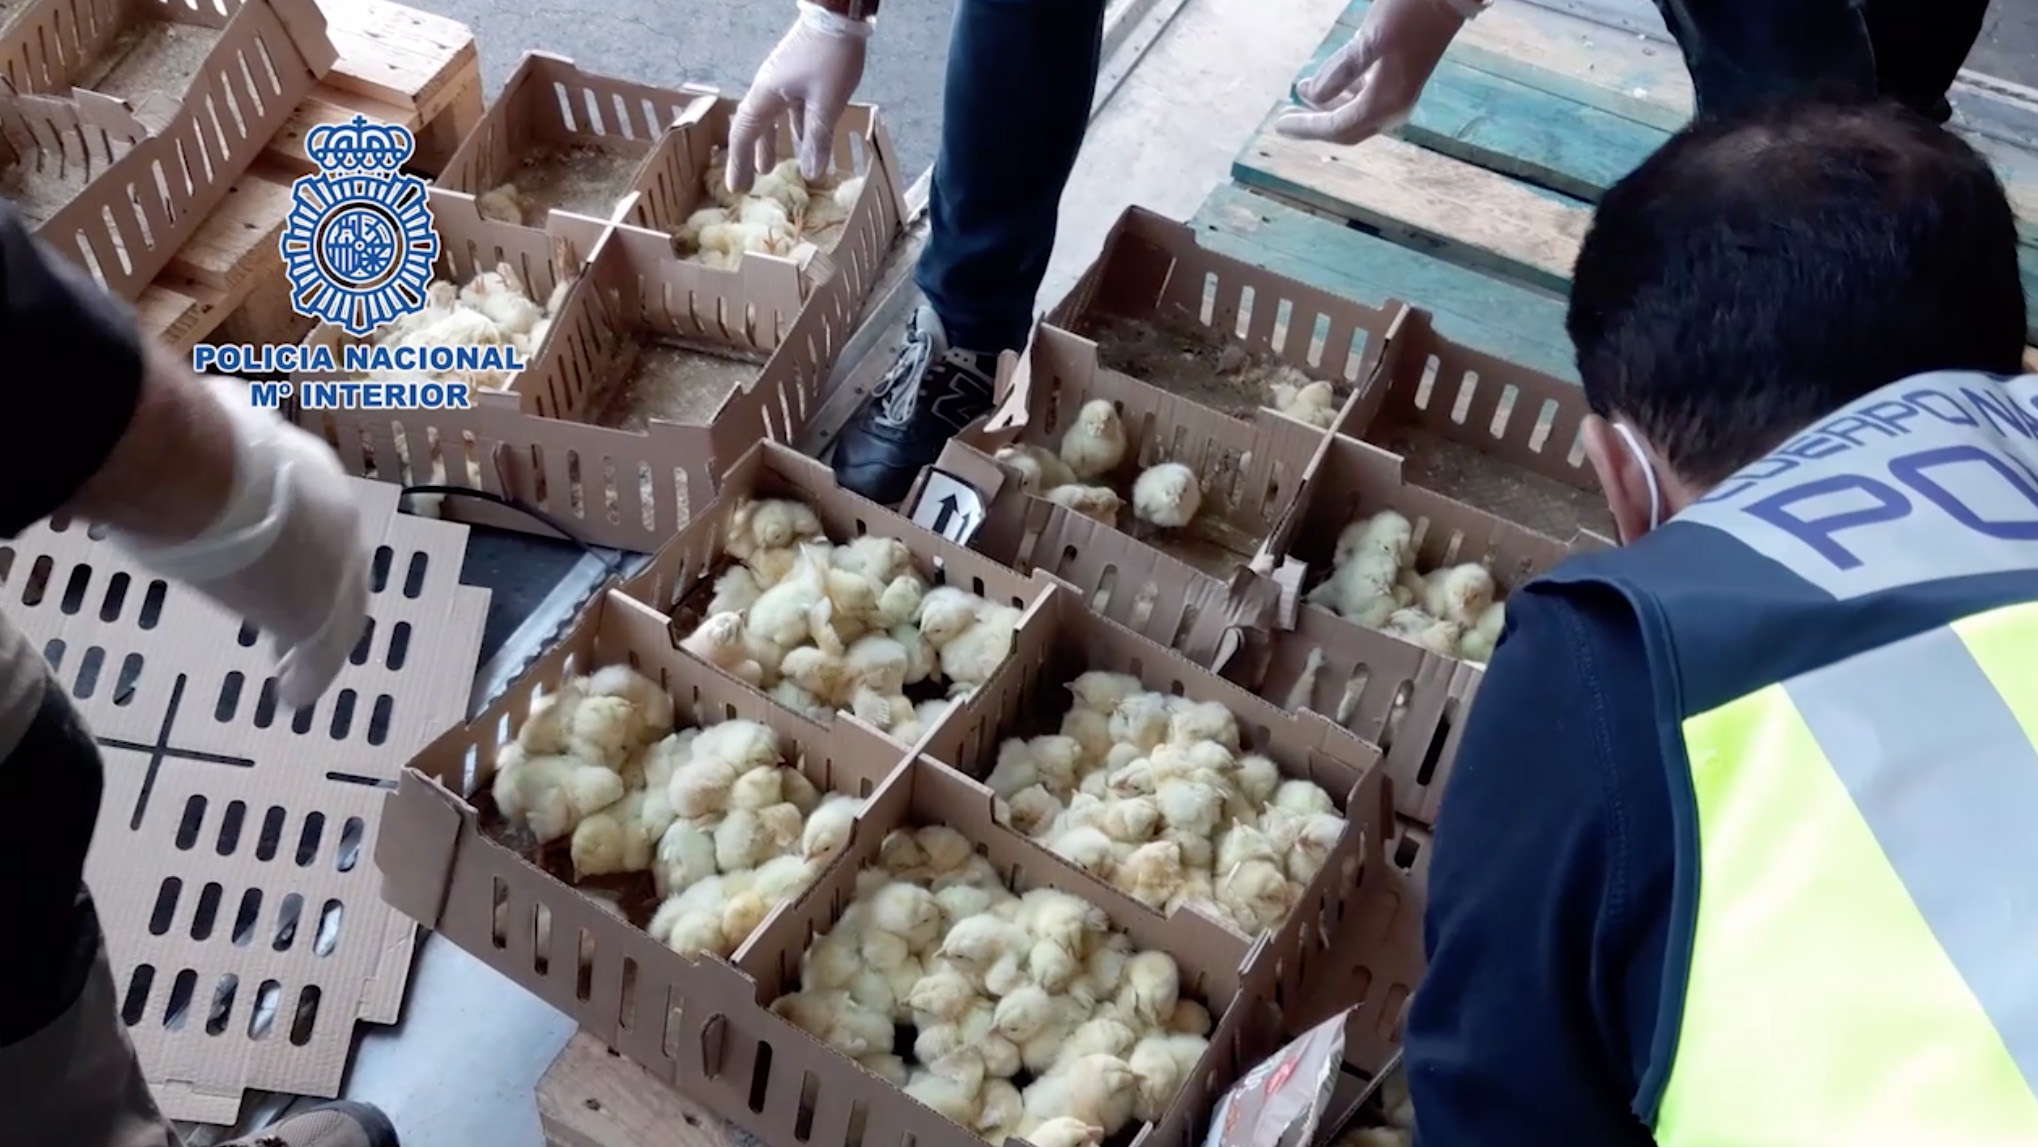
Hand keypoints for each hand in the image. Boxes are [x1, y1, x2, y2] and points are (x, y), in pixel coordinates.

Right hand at [108, 380, 368, 708]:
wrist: (207, 476)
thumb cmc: (200, 448)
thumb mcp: (226, 430)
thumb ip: (232, 433)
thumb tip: (222, 403)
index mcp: (319, 479)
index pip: (322, 521)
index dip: (307, 546)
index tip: (285, 562)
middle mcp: (342, 527)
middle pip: (341, 573)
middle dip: (321, 596)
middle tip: (300, 621)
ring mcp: (336, 573)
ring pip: (337, 618)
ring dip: (315, 644)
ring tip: (293, 669)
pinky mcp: (318, 615)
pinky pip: (320, 656)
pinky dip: (307, 677)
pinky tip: (293, 697)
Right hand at [727, 1, 871, 192]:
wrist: (838, 15)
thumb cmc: (830, 58)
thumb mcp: (826, 104)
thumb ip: (818, 139)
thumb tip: (811, 174)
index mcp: (767, 95)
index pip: (744, 134)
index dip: (739, 162)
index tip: (736, 188)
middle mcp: (768, 87)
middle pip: (752, 126)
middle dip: (749, 156)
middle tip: (748, 183)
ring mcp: (782, 79)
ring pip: (770, 117)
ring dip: (768, 142)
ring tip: (769, 167)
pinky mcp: (797, 73)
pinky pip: (787, 107)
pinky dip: (789, 126)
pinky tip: (800, 137)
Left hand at [1275, 0, 1472, 144]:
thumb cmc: (1410, 11)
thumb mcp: (1370, 40)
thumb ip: (1341, 71)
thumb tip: (1312, 97)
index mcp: (1386, 102)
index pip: (1336, 126)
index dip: (1306, 127)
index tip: (1278, 123)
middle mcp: (1394, 107)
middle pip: (1346, 129)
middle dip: (1315, 125)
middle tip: (1285, 118)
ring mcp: (1400, 94)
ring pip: (1356, 115)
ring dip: (1328, 109)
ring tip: (1303, 94)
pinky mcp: (1402, 78)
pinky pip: (1367, 100)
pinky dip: (1345, 96)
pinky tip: (1330, 85)